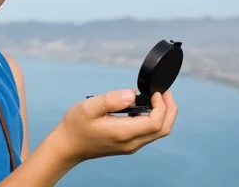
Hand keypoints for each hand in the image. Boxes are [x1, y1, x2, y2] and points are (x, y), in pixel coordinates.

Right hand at [54, 89, 177, 162]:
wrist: (68, 146)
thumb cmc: (76, 125)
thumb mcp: (89, 107)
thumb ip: (111, 99)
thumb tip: (132, 94)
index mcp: (123, 133)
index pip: (155, 122)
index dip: (162, 106)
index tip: (156, 93)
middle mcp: (131, 143)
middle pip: (162, 130)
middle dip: (170, 110)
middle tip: (166, 93)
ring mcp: (130, 146)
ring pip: (157, 133)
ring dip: (163, 115)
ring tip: (158, 98)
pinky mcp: (128, 145)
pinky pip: (148, 134)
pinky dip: (154, 120)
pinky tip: (144, 107)